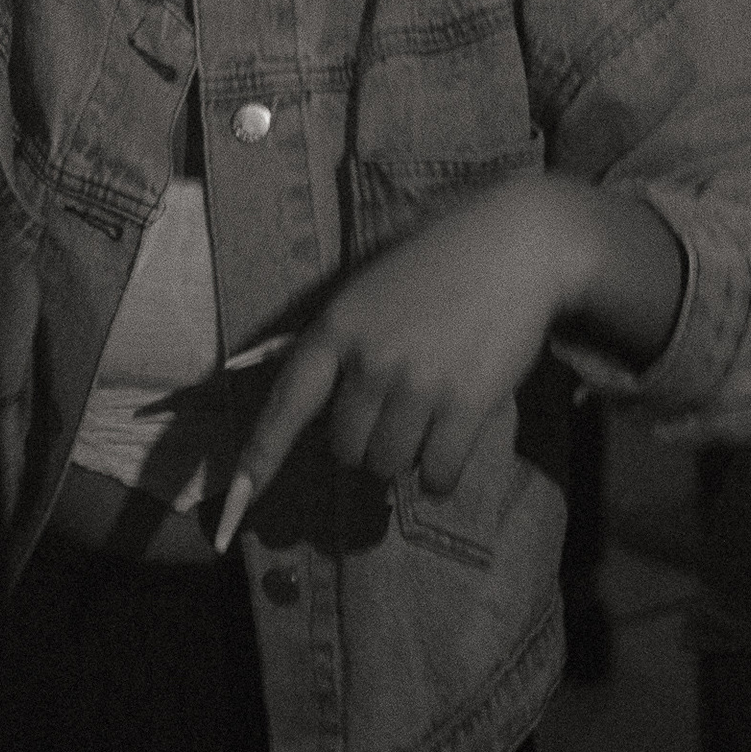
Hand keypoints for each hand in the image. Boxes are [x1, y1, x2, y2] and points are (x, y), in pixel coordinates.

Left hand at [213, 176, 586, 548]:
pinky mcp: (466, 403)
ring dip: (406, 458)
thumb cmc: (437, 266)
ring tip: (429, 416)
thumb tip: (314, 404)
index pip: (287, 403)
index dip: (260, 458)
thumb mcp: (368, 292)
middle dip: (366, 444)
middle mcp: (369, 359)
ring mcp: (418, 384)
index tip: (236, 505)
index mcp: (337, 326)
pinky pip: (438, 474)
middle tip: (396, 412)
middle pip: (345, 450)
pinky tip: (452, 445)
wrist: (514, 246)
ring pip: (389, 466)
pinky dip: (442, 475)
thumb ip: (340, 344)